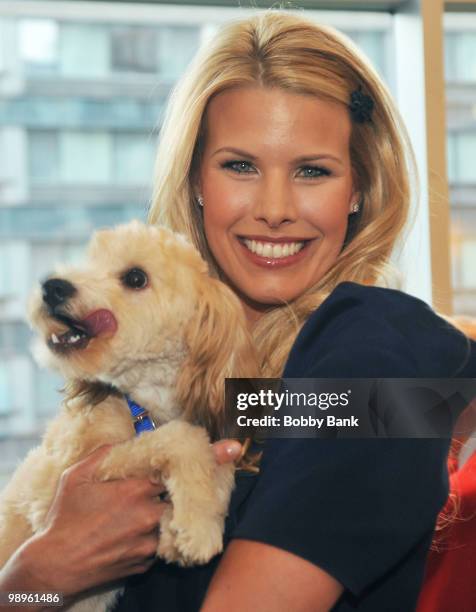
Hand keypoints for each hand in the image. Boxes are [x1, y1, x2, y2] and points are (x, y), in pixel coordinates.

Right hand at [1, 439, 242, 602]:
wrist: (55, 567)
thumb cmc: (64, 517)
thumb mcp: (78, 476)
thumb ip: (107, 454)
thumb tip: (129, 441)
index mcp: (136, 488)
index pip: (179, 467)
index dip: (206, 457)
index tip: (233, 448)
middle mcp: (149, 514)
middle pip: (179, 495)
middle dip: (183, 488)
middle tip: (169, 483)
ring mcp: (150, 541)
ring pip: (169, 518)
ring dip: (161, 512)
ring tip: (128, 515)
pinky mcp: (147, 561)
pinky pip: (159, 541)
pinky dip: (150, 533)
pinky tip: (124, 534)